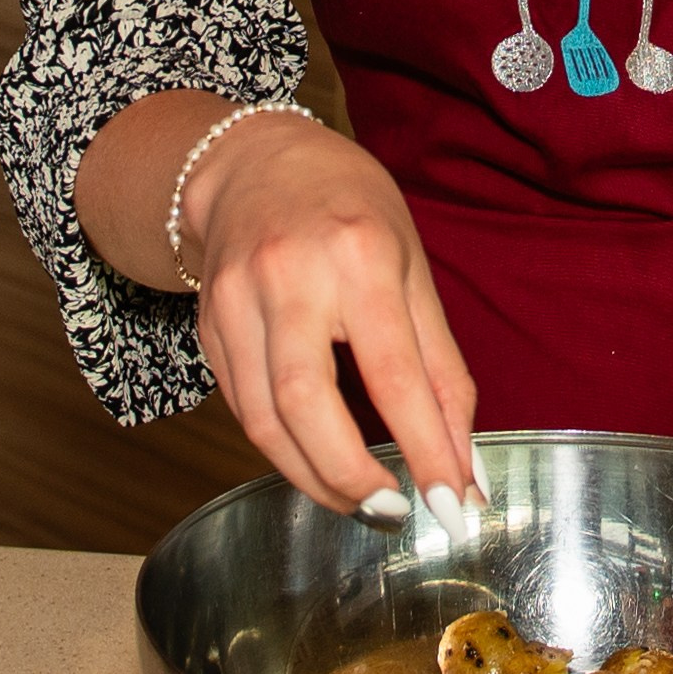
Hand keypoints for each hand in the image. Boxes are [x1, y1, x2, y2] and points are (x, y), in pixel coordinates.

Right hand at [184, 114, 478, 520]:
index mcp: (359, 255)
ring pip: (263, 418)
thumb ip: (441, 368)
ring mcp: (237, 300)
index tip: (453, 505)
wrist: (255, 161)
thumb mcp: (413, 267)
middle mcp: (290, 276)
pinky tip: (314, 461)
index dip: (425, 449)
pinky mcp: (207, 324)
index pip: (394, 374)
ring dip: (313, 479)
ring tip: (358, 501)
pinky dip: (281, 449)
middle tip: (394, 512)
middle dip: (352, 477)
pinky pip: (242, 407)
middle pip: (307, 405)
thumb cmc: (350, 209)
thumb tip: (465, 461)